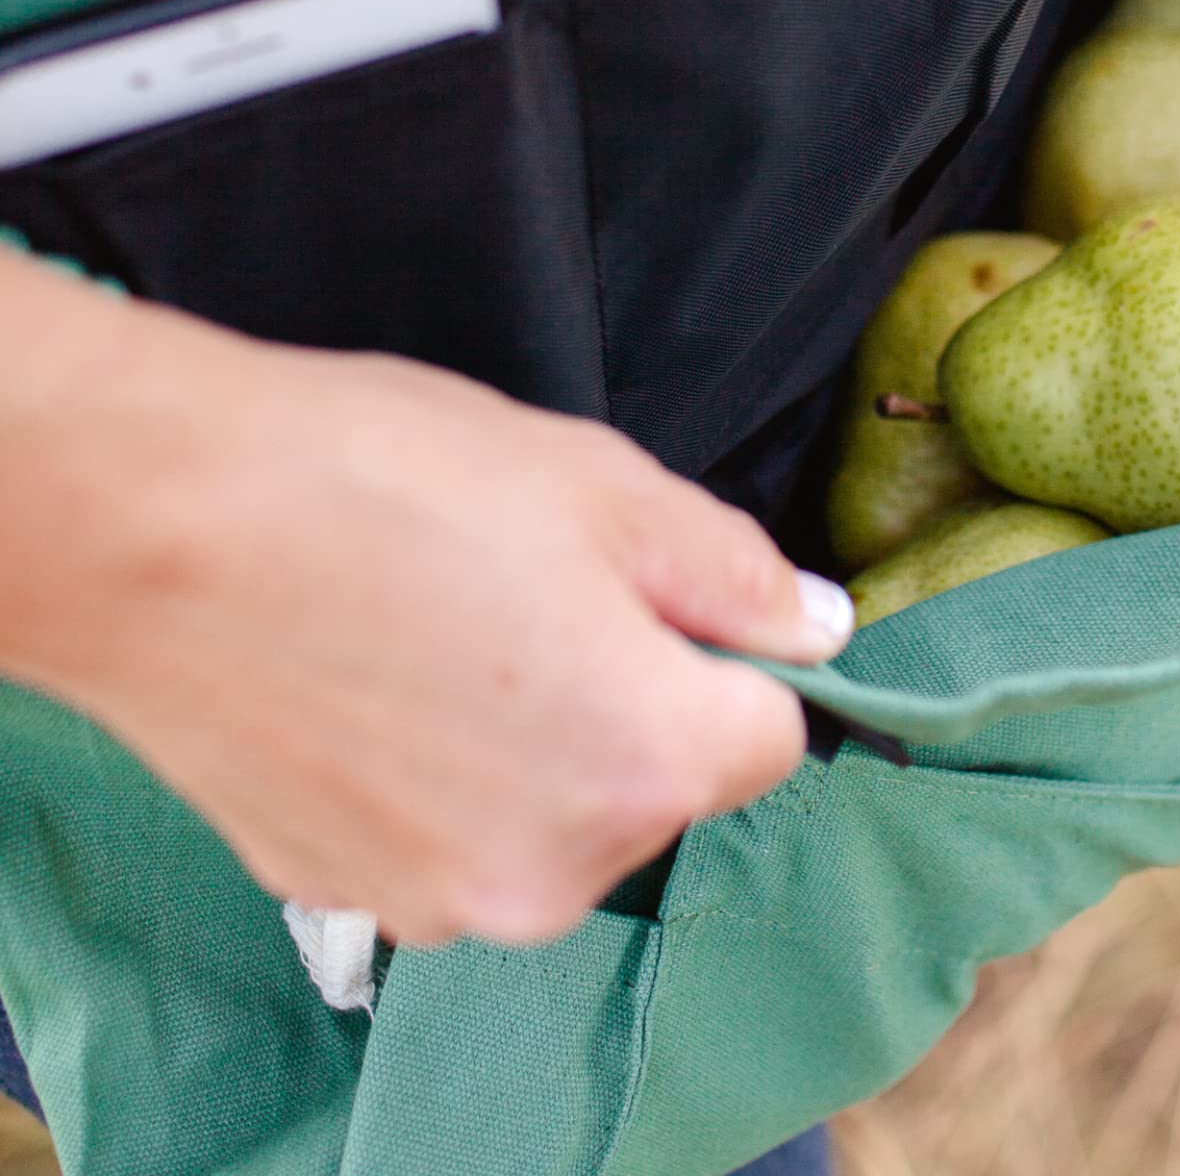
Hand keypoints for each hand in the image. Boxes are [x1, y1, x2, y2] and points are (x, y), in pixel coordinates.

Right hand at [0, 263, 851, 945]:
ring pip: (557, 816)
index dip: (728, 648)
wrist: (159, 525)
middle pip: (661, 783)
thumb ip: (737, 575)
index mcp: (650, 764)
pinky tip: (377, 677)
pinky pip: (452, 836)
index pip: (774, 732)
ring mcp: (443, 899)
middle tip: (534, 588)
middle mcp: (561, 871)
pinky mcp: (346, 893)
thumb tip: (815, 629)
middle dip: (632, 695)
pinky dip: (441, 776)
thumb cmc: (386, 484)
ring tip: (444, 626)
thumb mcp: (607, 488)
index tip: (659, 592)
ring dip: (535, 741)